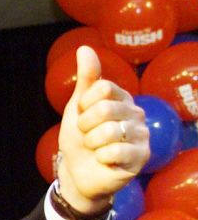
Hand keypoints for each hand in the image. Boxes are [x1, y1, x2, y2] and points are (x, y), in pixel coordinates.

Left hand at [57, 46, 149, 213]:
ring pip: (109, 131)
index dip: (83, 105)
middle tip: (87, 135)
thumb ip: (86, 79)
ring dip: (92, 143)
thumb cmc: (79, 139)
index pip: (101, 88)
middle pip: (105, 108)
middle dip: (85, 126)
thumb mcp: (77, 107)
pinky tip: (104, 160)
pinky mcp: (141, 156)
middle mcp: (136, 113)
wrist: (78, 172)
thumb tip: (85, 47)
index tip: (82, 116)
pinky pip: (115, 151)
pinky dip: (101, 157)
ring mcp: (141, 135)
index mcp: (122, 98)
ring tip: (95, 148)